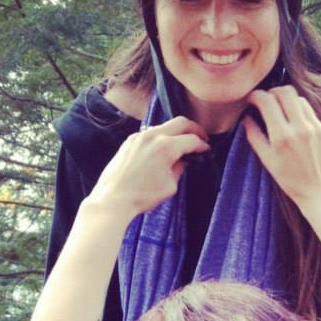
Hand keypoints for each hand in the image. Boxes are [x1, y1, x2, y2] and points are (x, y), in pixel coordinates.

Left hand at [87, 116, 208, 218]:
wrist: (113, 198)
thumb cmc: (143, 196)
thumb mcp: (170, 186)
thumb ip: (179, 169)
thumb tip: (182, 160)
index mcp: (166, 147)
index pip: (191, 140)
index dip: (202, 145)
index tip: (206, 149)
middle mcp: (153, 136)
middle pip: (180, 122)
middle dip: (194, 129)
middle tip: (201, 138)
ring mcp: (139, 136)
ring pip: (164, 126)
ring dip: (176, 132)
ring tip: (181, 143)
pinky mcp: (129, 141)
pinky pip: (150, 133)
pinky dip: (160, 137)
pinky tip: (162, 148)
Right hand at [243, 87, 320, 209]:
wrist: (320, 192)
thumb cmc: (290, 180)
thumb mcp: (267, 161)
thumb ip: (255, 137)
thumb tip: (247, 118)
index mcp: (281, 137)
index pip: (267, 101)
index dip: (256, 96)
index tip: (252, 100)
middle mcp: (299, 128)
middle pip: (285, 91)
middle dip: (272, 92)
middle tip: (267, 101)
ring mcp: (314, 127)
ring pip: (298, 98)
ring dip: (286, 100)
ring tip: (281, 111)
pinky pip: (309, 111)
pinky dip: (299, 111)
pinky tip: (294, 122)